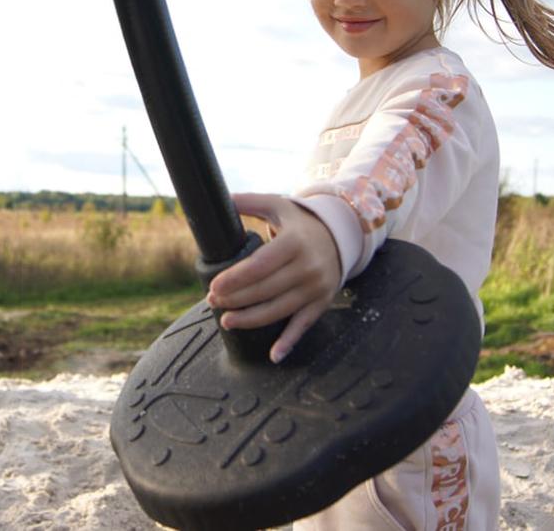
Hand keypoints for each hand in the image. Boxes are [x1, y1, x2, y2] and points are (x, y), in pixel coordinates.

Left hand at [206, 192, 341, 362]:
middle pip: (265, 290)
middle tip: (212, 301)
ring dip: (250, 319)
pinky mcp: (321, 303)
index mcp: (294, 242)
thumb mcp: (278, 205)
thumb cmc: (300, 222)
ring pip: (279, 310)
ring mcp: (316, 288)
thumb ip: (249, 202)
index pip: (260, 265)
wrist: (340, 236)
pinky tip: (273, 355)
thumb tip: (219, 199)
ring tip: (227, 321)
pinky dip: (289, 342)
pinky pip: (303, 326)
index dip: (235, 279)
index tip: (213, 286)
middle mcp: (307, 267)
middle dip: (235, 299)